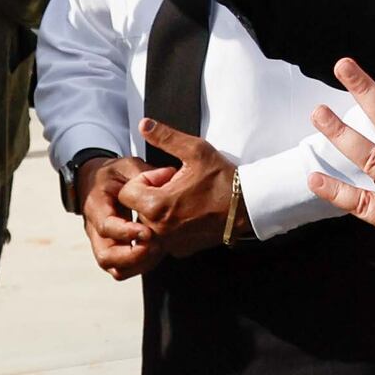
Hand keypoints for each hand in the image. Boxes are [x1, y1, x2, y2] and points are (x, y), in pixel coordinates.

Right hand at [75, 152, 158, 278]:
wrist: (96, 183)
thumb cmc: (113, 174)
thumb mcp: (126, 166)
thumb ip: (146, 172)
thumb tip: (169, 174)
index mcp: (97, 207)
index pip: (106, 227)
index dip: (126, 233)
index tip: (148, 232)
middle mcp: (95, 230)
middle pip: (105, 257)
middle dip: (133, 257)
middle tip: (156, 246)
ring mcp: (103, 244)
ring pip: (115, 268)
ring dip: (138, 265)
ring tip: (159, 250)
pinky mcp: (114, 251)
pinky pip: (123, 270)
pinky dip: (140, 266)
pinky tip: (157, 252)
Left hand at [120, 120, 239, 257]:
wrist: (248, 207)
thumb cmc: (222, 179)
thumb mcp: (195, 150)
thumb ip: (165, 137)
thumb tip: (143, 124)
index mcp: (157, 205)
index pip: (126, 194)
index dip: (145, 180)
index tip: (166, 176)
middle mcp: (159, 229)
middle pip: (137, 209)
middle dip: (152, 194)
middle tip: (176, 185)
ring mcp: (170, 243)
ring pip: (149, 223)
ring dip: (160, 210)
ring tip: (183, 199)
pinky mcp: (180, 250)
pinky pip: (164, 237)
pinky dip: (171, 226)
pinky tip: (190, 214)